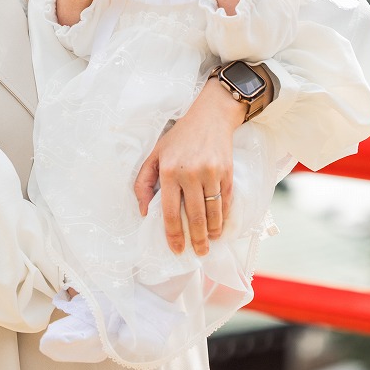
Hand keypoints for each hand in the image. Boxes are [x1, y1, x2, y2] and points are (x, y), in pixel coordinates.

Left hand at [133, 77, 244, 255]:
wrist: (209, 117)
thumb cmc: (179, 138)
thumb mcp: (155, 154)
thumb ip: (143, 182)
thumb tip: (143, 211)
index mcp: (169, 171)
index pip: (169, 211)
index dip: (173, 234)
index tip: (176, 249)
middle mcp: (190, 173)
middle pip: (194, 216)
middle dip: (196, 239)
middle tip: (197, 253)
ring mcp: (211, 172)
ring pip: (212, 212)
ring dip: (212, 232)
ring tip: (209, 242)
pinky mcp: (227, 171)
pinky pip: (225, 201)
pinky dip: (223, 217)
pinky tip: (220, 226)